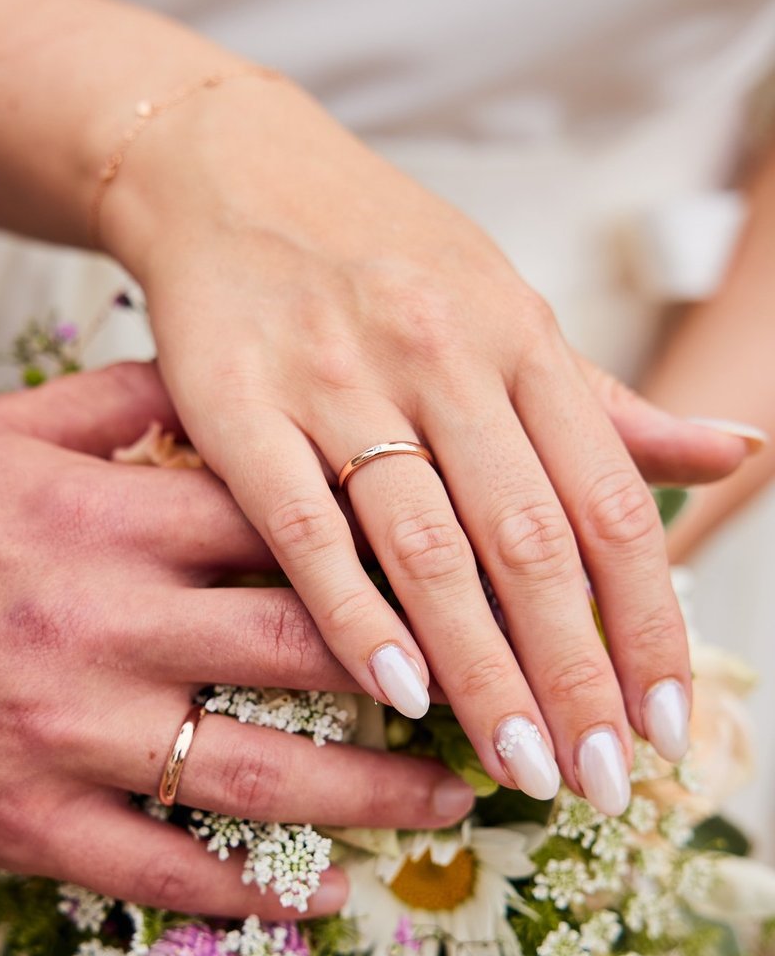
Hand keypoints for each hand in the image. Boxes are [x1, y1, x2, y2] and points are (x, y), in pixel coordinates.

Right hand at [0, 362, 472, 915]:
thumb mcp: (0, 434)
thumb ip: (123, 403)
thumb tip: (229, 376)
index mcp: (107, 519)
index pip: (287, 526)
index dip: (396, 549)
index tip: (471, 570)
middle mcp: (105, 624)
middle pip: (299, 649)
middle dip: (419, 673)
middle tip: (502, 691)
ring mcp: (71, 733)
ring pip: (257, 774)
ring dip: (371, 796)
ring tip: (452, 801)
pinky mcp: (31, 821)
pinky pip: (162, 866)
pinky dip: (248, 890)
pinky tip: (318, 897)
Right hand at [102, 78, 752, 814]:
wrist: (230, 172)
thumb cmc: (381, 256)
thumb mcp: (508, 310)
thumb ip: (608, 405)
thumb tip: (733, 452)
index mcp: (522, 338)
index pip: (610, 504)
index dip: (648, 623)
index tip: (667, 724)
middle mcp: (445, 355)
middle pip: (532, 542)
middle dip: (576, 675)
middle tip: (603, 782)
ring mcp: (340, 379)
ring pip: (431, 547)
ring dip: (483, 670)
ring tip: (521, 767)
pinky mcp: (238, 404)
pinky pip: (304, 525)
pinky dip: (354, 611)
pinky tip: (395, 690)